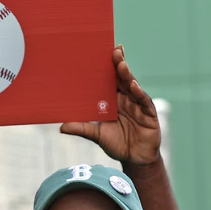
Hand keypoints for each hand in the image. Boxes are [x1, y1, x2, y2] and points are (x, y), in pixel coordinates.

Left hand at [61, 45, 161, 165]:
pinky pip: (144, 101)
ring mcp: (139, 105)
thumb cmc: (116, 143)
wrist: (135, 159)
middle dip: (119, 64)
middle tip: (114, 50)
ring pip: (133, 86)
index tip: (102, 51)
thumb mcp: (96, 135)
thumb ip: (82, 128)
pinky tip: (133, 86)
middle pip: (122, 79)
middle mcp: (127, 99)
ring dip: (127, 75)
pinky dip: (139, 93)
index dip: (108, 67)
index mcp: (114, 100)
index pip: (110, 80)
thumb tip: (61, 127)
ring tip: (121, 64)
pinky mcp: (149, 114)